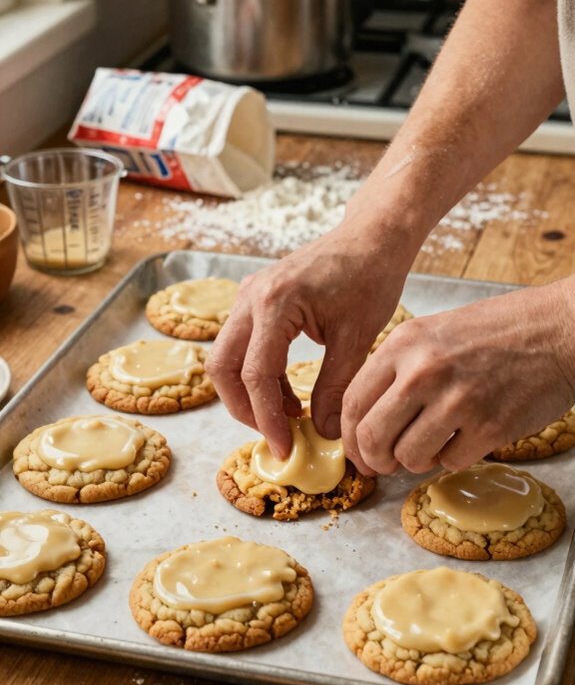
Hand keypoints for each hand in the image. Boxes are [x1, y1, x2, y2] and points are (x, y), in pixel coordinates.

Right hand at [206, 217, 411, 457]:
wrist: (372, 237)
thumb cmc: (370, 276)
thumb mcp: (357, 338)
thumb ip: (336, 388)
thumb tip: (324, 434)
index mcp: (274, 303)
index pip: (255, 374)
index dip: (266, 418)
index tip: (285, 447)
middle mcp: (250, 297)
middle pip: (222, 368)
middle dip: (244, 409)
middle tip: (276, 436)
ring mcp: (248, 295)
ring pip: (225, 358)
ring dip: (250, 393)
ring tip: (289, 416)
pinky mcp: (255, 299)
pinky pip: (242, 346)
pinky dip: (258, 375)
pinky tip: (290, 394)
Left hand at [342, 281, 574, 474]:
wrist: (558, 329)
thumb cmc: (496, 332)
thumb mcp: (432, 334)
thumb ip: (396, 372)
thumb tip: (365, 422)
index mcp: (404, 344)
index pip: (352, 403)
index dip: (350, 438)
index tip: (359, 453)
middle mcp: (424, 371)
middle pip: (373, 436)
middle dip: (375, 460)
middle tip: (386, 465)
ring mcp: (457, 400)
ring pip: (409, 457)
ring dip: (417, 461)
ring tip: (436, 442)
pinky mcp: (489, 426)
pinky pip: (450, 462)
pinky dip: (455, 456)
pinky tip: (468, 435)